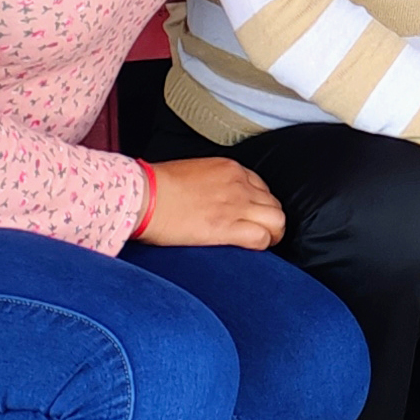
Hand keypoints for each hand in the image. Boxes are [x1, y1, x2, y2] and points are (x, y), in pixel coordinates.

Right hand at [140, 157, 284, 249]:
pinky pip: (261, 237)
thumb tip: (208, 198)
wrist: (143, 195)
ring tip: (265, 243)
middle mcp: (239, 184)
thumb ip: (209, 183)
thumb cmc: (155, 186)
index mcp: (230, 169)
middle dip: (271, 219)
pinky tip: (255, 250)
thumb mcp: (191, 174)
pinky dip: (262, 245)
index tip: (253, 215)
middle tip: (263, 232)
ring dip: (273, 233)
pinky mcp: (227, 227)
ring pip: (276, 220)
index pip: (262, 187)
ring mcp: (236, 205)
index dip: (260, 205)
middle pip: (273, 203)